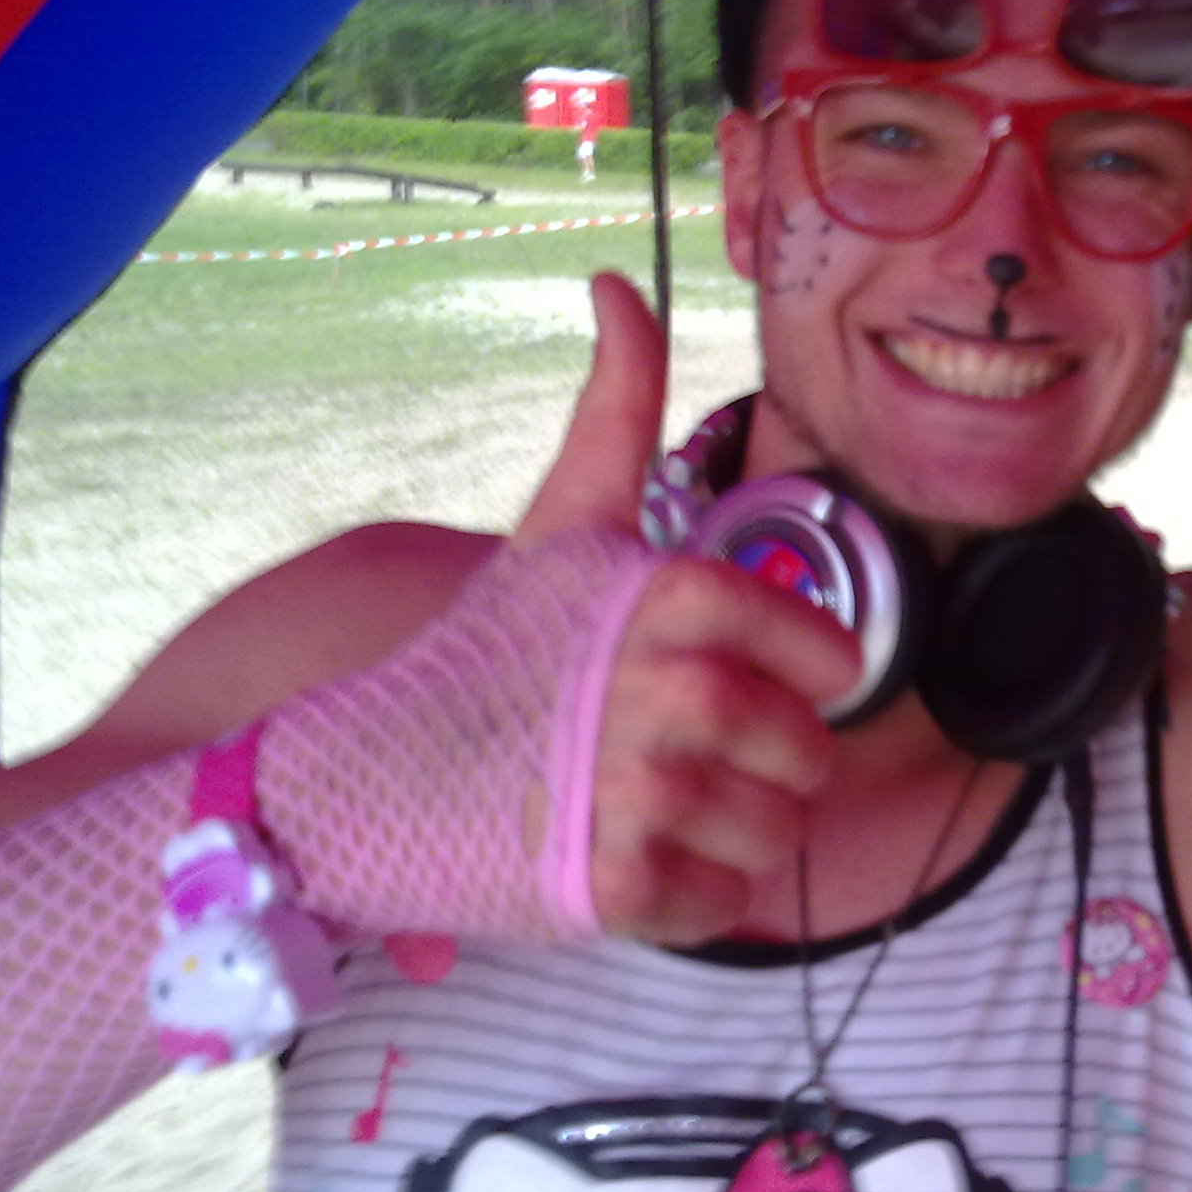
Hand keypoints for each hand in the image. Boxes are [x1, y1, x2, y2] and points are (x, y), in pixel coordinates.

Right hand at [523, 274, 860, 944]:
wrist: (360, 777)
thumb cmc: (483, 649)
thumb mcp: (561, 520)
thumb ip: (617, 409)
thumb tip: (618, 283)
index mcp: (676, 595)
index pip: (832, 658)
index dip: (794, 679)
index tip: (732, 681)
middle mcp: (670, 690)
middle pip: (810, 756)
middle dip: (760, 765)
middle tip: (678, 753)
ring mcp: (643, 793)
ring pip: (778, 837)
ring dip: (730, 835)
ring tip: (655, 807)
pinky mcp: (616, 889)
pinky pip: (726, 908)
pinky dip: (692, 898)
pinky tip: (630, 858)